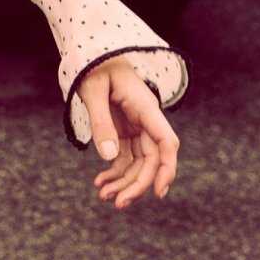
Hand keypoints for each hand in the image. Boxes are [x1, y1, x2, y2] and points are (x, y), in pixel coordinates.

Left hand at [77, 56, 179, 210]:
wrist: (93, 55)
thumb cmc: (94, 66)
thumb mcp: (92, 89)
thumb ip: (101, 121)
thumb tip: (108, 156)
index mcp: (145, 107)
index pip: (166, 142)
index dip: (167, 168)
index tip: (159, 193)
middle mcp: (146, 120)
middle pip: (151, 160)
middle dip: (137, 185)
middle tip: (117, 204)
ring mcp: (136, 127)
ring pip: (138, 163)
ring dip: (123, 183)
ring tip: (103, 197)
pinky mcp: (125, 131)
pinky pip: (124, 158)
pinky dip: (114, 172)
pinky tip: (100, 183)